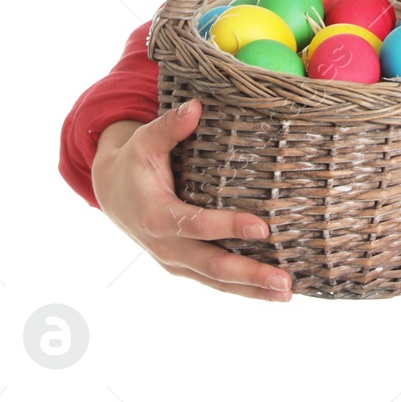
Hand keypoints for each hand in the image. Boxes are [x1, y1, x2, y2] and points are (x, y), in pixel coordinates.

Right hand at [92, 100, 292, 301]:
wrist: (112, 191)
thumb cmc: (134, 162)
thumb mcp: (145, 142)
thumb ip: (170, 126)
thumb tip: (195, 107)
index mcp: (156, 216)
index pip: (196, 225)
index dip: (228, 227)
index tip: (263, 227)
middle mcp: (166, 247)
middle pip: (211, 266)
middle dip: (250, 276)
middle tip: (285, 282)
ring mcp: (175, 261)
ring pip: (216, 281)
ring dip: (251, 290)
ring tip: (287, 294)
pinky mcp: (184, 266)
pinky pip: (215, 281)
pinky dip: (242, 289)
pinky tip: (270, 291)